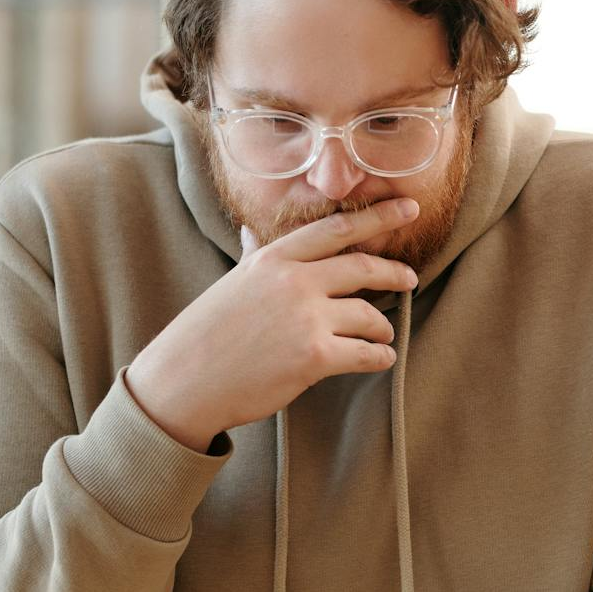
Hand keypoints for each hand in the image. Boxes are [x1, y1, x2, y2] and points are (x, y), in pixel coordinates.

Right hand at [126, 199, 420, 450]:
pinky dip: (380, 356)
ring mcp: (306, 318)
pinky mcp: (315, 356)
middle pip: (363, 267)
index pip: (336, 228)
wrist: (182, 382)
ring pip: (369, 315)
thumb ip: (253, 258)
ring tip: (383, 334)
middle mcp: (293, 281)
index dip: (378, 217)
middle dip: (394, 272)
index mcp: (273, 259)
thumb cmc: (204, 335)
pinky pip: (366, 353)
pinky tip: (380, 358)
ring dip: (383, 327)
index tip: (408, 208)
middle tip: (410, 277)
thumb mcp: (231, 284)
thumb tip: (249, 232)